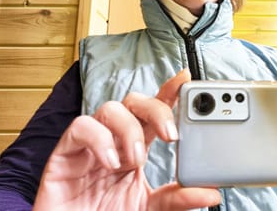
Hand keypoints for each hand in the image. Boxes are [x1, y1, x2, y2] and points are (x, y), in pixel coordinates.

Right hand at [33, 69, 220, 210]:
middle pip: (135, 101)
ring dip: (129, 129)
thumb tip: (211, 194)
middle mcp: (114, 139)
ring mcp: (90, 144)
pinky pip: (80, 127)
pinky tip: (110, 162)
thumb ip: (177, 199)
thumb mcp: (149, 207)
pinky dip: (99, 138)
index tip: (185, 79)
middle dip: (156, 108)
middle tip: (171, 134)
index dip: (169, 91)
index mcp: (136, 147)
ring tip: (135, 159)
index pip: (153, 112)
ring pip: (110, 108)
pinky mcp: (65, 152)